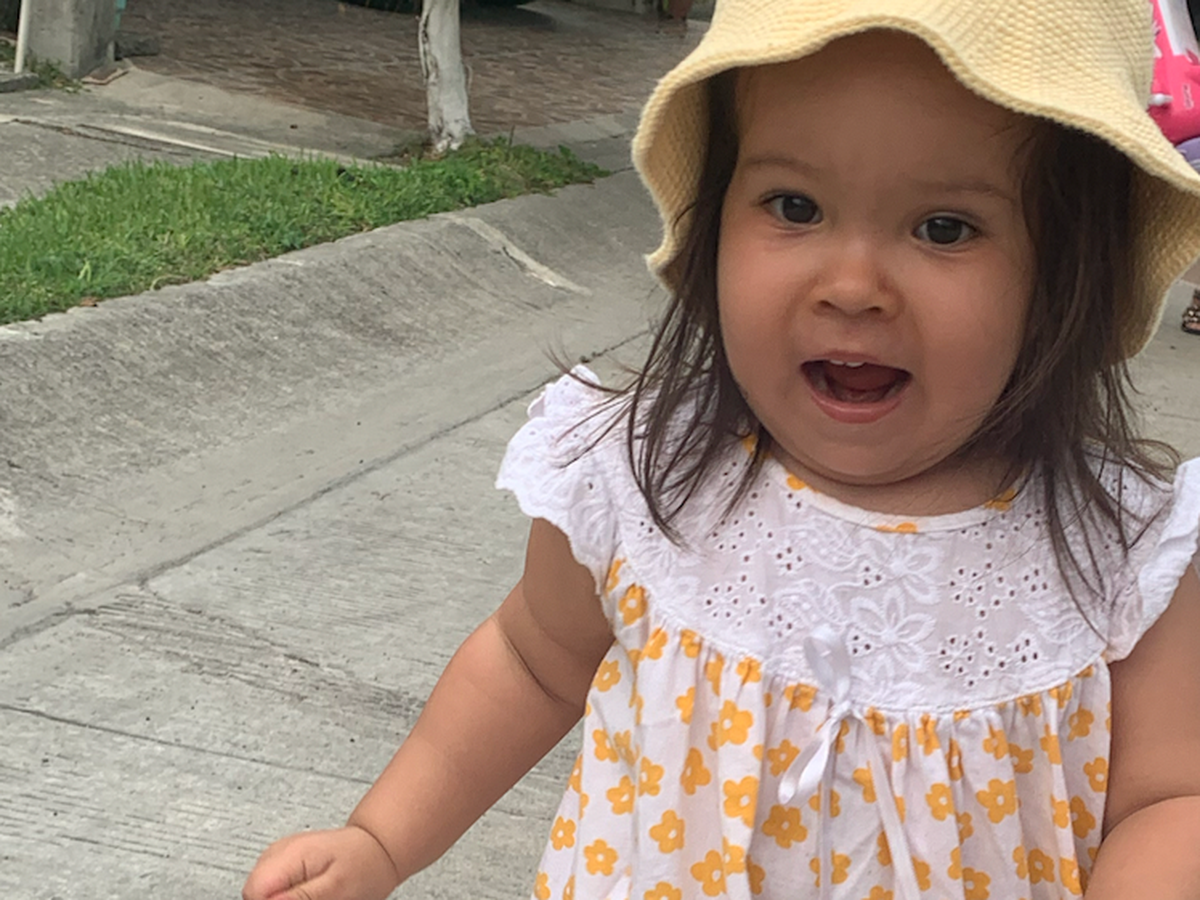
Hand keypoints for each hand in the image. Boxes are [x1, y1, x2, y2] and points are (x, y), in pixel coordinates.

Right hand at [242, 826, 400, 899]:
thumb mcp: (336, 889)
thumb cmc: (363, 866)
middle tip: (314, 899)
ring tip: (315, 895)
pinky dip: (286, 895)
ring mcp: (276, 857)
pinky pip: (270, 890)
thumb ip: (300, 899)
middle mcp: (276, 853)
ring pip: (260, 894)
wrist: (374, 849)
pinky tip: (308, 893)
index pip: (254, 893)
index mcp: (288, 855)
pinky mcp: (281, 865)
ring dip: (281, 899)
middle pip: (253, 895)